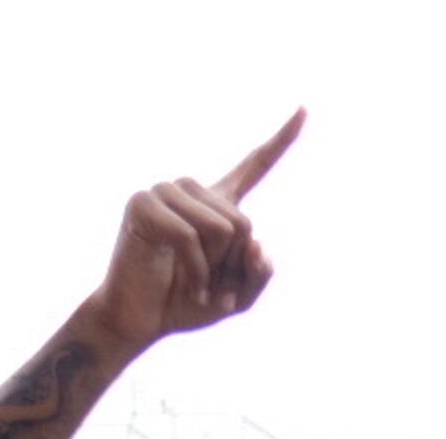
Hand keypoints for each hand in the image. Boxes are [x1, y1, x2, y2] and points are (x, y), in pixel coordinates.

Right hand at [80, 110, 302, 351]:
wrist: (141, 320)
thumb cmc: (187, 305)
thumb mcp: (239, 297)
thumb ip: (259, 274)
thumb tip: (257, 244)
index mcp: (218, 203)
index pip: (254, 167)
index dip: (281, 141)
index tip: (305, 110)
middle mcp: (191, 189)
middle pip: (244, 221)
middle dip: (232, 263)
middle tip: (208, 280)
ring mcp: (164, 192)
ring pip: (222, 227)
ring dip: (213, 267)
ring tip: (194, 279)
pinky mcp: (143, 203)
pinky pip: (191, 237)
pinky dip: (196, 271)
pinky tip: (188, 284)